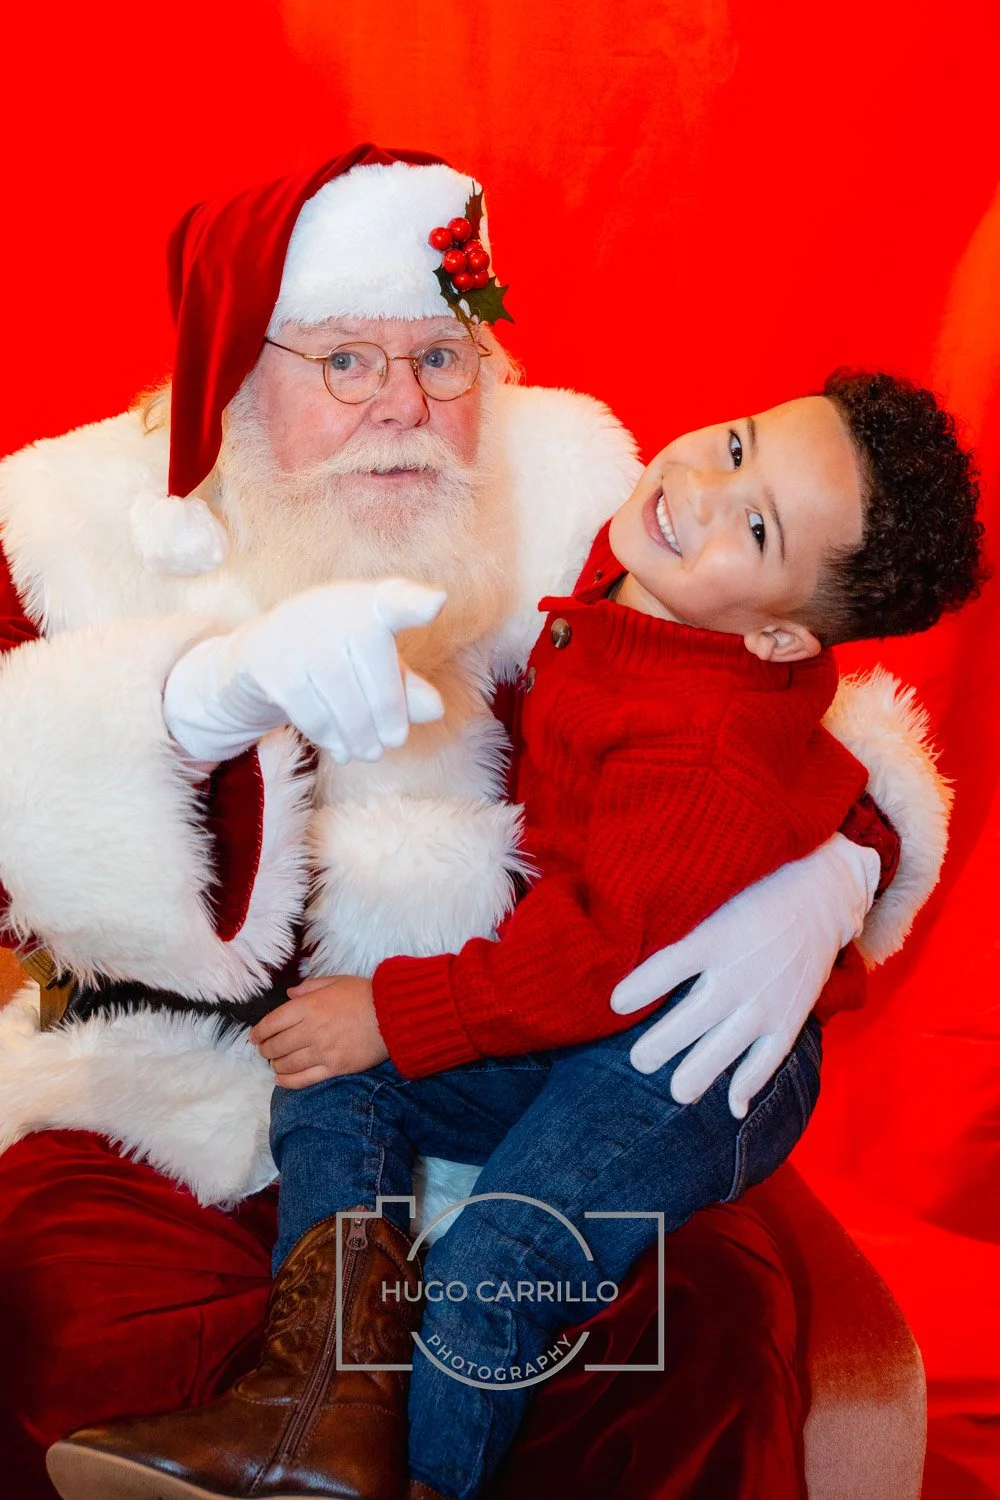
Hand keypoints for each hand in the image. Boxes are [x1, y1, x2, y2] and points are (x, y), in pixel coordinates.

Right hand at [163, 579, 447, 762]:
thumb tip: (434, 710)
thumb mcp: (379, 665)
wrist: (266, 649)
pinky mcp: (271, 664)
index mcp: (371, 604)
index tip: (435, 604)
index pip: (397, 600)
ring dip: (360, 735)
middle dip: (389, 715)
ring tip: (370, 753)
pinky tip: (341, 749)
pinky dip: (330, 737)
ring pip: (342, 698)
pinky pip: (310, 712)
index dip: (415, 603)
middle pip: (376, 671)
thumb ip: (409, 686)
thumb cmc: (340, 655)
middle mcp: (334, 610)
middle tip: (395, 742)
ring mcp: (299, 635)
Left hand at [249, 975, 388, 1086]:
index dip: (258, 1032)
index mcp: (308, 1006)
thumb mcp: (336, 981)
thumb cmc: (365, 994)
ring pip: (286, 1064)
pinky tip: (281, 1080)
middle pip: (276, 1046)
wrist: (393, 1015)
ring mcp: (322, 1051)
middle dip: (265, 1050)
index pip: (272, 1023)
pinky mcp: (334, 1068)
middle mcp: (310, 1030)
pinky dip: (288, 1082)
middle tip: (264, 1051)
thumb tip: (290, 995)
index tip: (254, 1037)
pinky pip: (304, 1079)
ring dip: (276, 1064)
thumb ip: (309, 987)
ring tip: (275, 1063)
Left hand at [610, 833, 880, 1117]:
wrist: (820, 901)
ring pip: (726, 1047)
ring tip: (676, 1092)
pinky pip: (767, 1060)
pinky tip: (732, 1106)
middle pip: (692, 1017)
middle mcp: (739, 973)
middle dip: (661, 1044)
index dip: (640, 987)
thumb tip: (637, 965)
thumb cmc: (755, 904)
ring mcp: (766, 1001)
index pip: (668, 965)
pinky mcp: (789, 1019)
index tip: (616, 1005)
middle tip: (638, 1060)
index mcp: (716, 939)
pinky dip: (750, 1085)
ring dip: (698, 1073)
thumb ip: (686, 942)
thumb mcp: (716, 909)